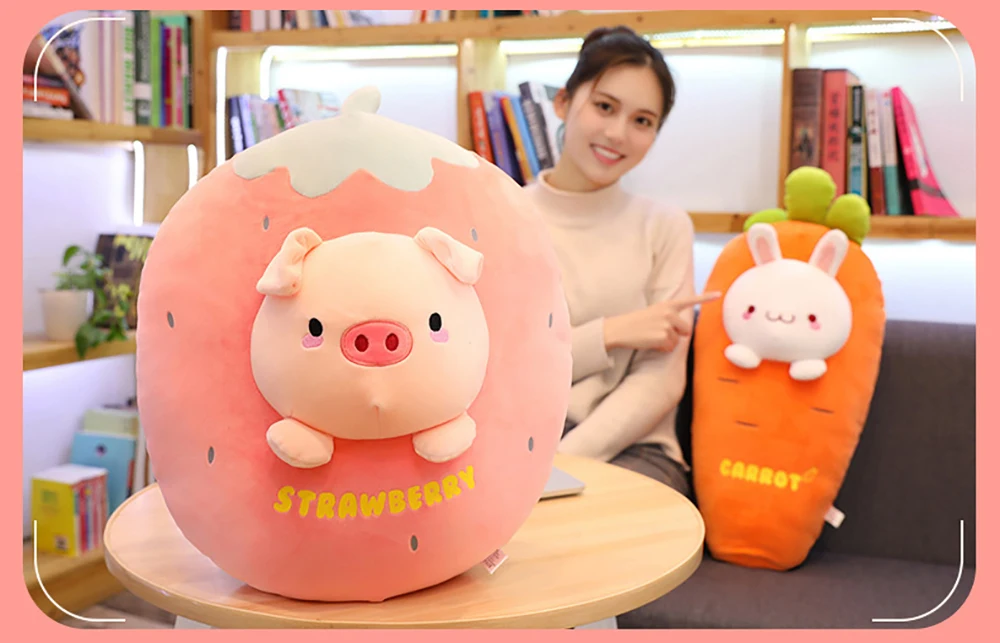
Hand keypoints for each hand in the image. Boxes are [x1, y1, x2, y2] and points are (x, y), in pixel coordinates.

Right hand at [604, 292, 720, 351]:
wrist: (620, 329)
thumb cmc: (636, 322)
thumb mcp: (654, 313)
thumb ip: (670, 316)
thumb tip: (684, 331)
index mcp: (667, 305)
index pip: (690, 301)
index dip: (706, 298)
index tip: (719, 294)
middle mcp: (669, 313)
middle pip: (685, 330)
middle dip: (675, 335)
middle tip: (658, 333)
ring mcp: (667, 325)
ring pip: (676, 341)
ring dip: (666, 343)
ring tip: (651, 337)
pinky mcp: (663, 336)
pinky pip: (670, 348)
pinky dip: (661, 348)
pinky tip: (650, 342)